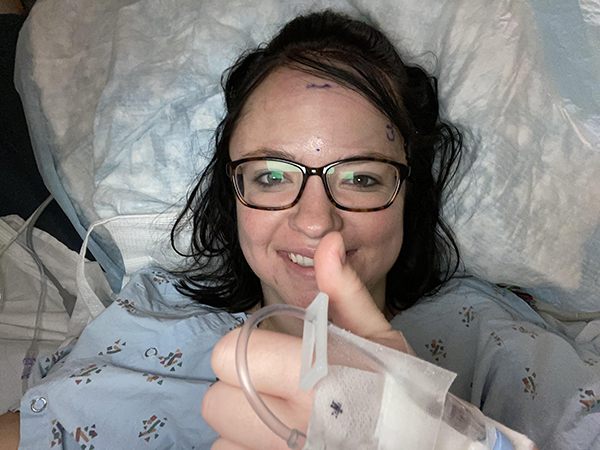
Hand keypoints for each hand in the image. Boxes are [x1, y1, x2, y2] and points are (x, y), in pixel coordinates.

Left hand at [202, 231, 411, 448]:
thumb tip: (327, 242)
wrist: (423, 443)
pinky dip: (250, 449)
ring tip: (282, 416)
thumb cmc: (401, 391)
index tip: (271, 351)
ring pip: (221, 438)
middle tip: (276, 385)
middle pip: (215, 401)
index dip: (246, 347)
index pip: (228, 355)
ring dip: (244, 425)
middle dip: (242, 388)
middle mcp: (293, 425)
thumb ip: (344, 290)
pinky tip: (280, 440)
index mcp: (314, 376)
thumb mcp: (379, 336)